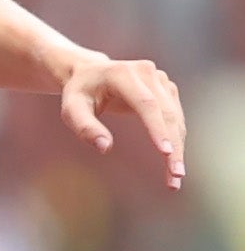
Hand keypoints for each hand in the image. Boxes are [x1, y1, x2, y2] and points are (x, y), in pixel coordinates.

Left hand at [57, 49, 187, 186]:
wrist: (90, 73)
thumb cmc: (79, 93)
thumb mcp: (72, 109)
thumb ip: (84, 127)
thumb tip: (105, 147)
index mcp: (122, 74)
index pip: (146, 103)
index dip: (157, 128)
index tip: (165, 152)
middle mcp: (147, 73)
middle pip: (165, 113)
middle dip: (173, 145)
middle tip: (176, 174)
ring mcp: (160, 80)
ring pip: (175, 118)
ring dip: (179, 147)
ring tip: (175, 177)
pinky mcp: (167, 89)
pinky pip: (176, 118)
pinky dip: (176, 140)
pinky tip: (174, 161)